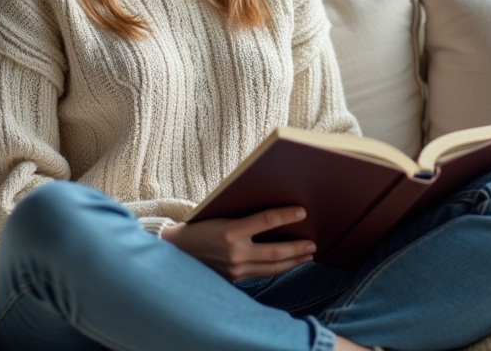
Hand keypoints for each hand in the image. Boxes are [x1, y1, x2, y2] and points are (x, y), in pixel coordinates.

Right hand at [161, 207, 315, 280]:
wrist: (177, 251)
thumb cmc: (200, 226)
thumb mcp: (220, 215)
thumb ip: (244, 216)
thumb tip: (274, 212)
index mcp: (229, 232)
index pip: (265, 221)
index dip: (285, 216)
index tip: (302, 211)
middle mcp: (234, 254)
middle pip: (275, 251)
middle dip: (297, 248)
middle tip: (314, 243)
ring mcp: (235, 270)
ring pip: (272, 267)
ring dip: (293, 261)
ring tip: (308, 255)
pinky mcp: (235, 279)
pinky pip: (262, 274)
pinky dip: (279, 268)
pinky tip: (289, 263)